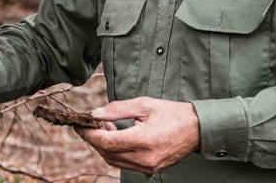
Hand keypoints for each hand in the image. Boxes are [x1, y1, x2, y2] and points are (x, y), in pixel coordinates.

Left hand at [74, 97, 199, 174]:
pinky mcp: (150, 169)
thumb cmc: (171, 113)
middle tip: (90, 123)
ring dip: (104, 146)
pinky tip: (117, 136)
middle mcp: (145, 158)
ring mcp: (148, 166)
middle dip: (94, 139)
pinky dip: (115, 152)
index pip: (106, 142)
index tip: (79, 124)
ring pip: (114, 160)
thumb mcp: (143, 105)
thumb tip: (95, 114)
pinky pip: (124, 163)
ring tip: (105, 127)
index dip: (89, 134)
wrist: (196, 129)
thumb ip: (116, 110)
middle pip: (107, 153)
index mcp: (143, 140)